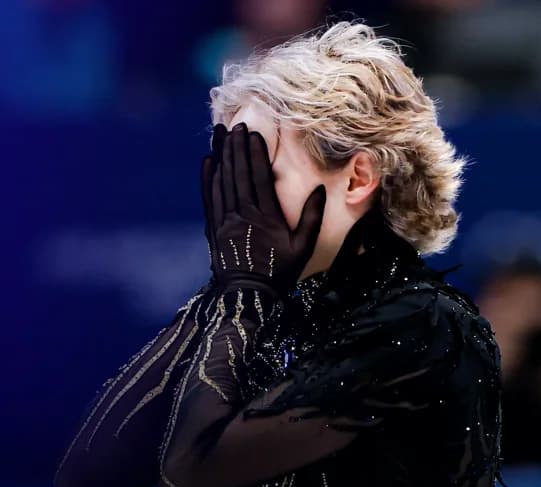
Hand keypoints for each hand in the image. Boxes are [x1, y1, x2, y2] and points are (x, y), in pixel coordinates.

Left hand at [202, 123, 326, 298]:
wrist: (249, 294)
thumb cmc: (280, 271)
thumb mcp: (304, 246)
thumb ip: (312, 218)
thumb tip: (320, 190)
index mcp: (267, 216)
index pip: (258, 176)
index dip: (255, 153)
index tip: (254, 133)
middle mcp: (243, 213)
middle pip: (238, 172)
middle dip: (236, 146)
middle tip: (236, 125)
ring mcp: (225, 219)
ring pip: (221, 180)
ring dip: (221, 154)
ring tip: (221, 134)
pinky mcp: (214, 227)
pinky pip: (209, 197)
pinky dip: (207, 177)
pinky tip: (208, 161)